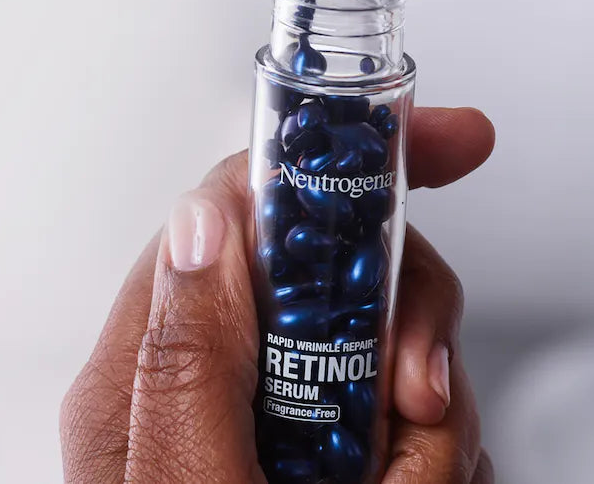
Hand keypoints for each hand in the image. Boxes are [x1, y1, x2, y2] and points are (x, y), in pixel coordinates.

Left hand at [61, 107, 494, 483]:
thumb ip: (187, 361)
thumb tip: (207, 217)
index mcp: (152, 367)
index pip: (243, 207)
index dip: (338, 160)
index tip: (441, 141)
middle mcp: (217, 376)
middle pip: (334, 266)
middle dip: (404, 319)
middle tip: (413, 401)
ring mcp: (287, 414)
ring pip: (393, 341)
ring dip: (429, 421)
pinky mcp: (342, 448)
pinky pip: (421, 409)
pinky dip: (439, 457)